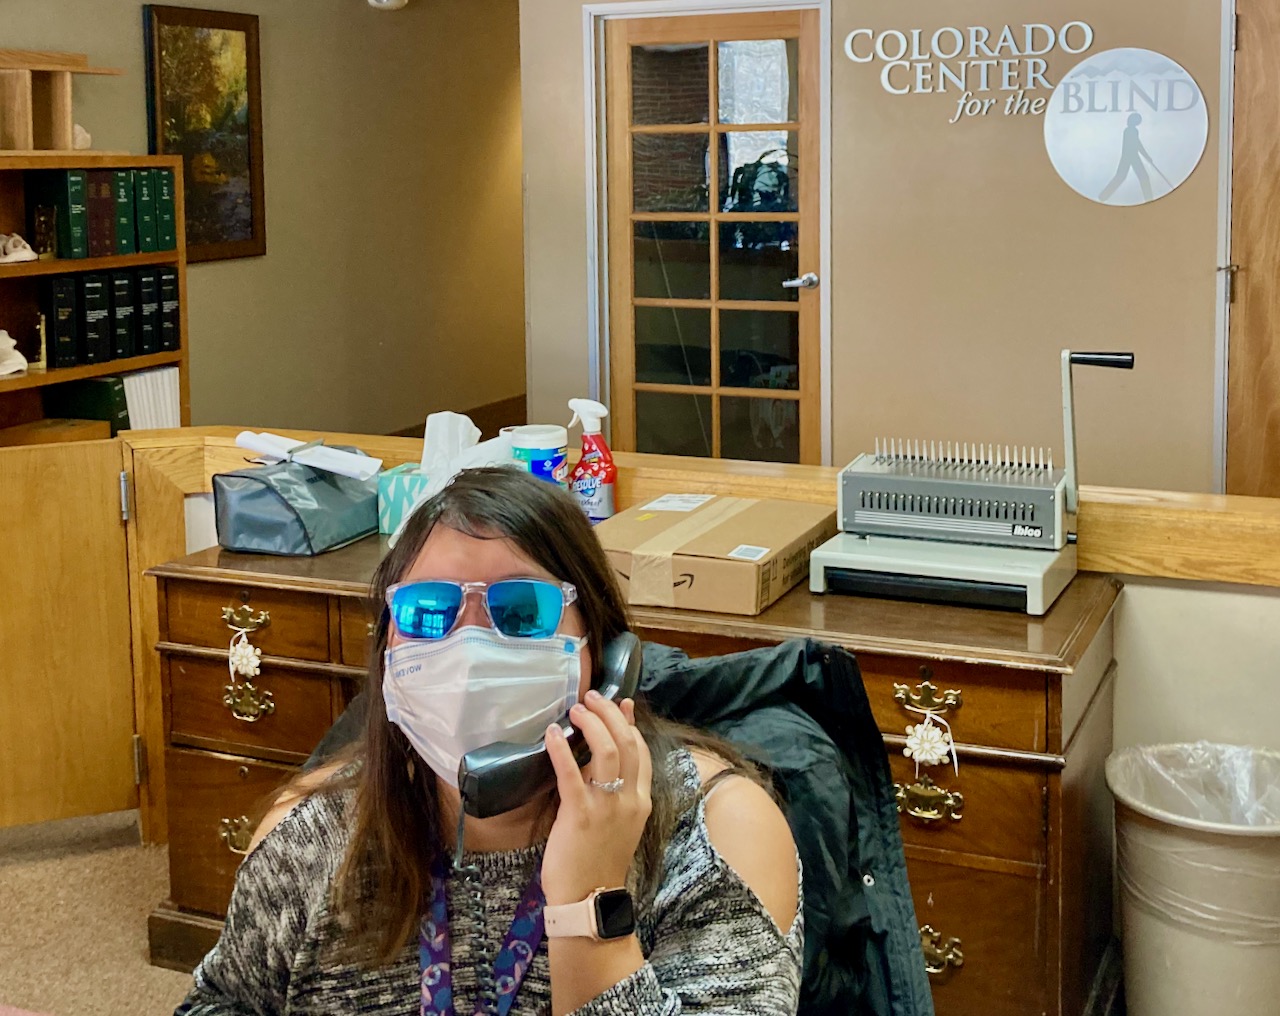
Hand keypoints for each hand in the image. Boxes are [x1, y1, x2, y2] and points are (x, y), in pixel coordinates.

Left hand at [541, 694, 650, 905]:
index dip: (630, 724)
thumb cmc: (597, 862)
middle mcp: (629, 799)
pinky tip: (552, 733)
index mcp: (640, 801)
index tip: (620, 703)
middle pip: (627, 743)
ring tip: (576, 708)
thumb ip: (614, 792)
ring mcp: (607, 806)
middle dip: (610, 714)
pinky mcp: (580, 814)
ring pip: (608, 751)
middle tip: (591, 697)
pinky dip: (562, 749)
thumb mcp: (618, 823)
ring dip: (592, 723)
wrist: (588, 899)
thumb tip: (601, 761)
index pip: (641, 752)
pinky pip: (572, 773)